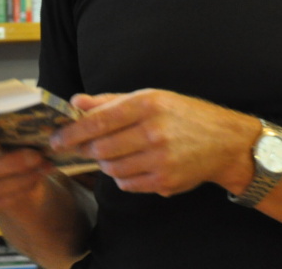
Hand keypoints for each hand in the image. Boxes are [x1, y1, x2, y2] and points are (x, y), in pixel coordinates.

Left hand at [50, 89, 257, 196]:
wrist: (224, 141)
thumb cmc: (184, 115)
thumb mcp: (152, 97)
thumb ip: (111, 101)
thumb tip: (76, 102)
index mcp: (149, 104)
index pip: (100, 120)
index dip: (73, 132)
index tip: (56, 138)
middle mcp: (154, 131)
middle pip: (101, 148)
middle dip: (87, 149)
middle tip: (86, 146)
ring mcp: (160, 160)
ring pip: (111, 168)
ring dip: (106, 163)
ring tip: (116, 152)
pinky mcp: (164, 182)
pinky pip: (127, 184)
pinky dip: (122, 176)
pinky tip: (133, 164)